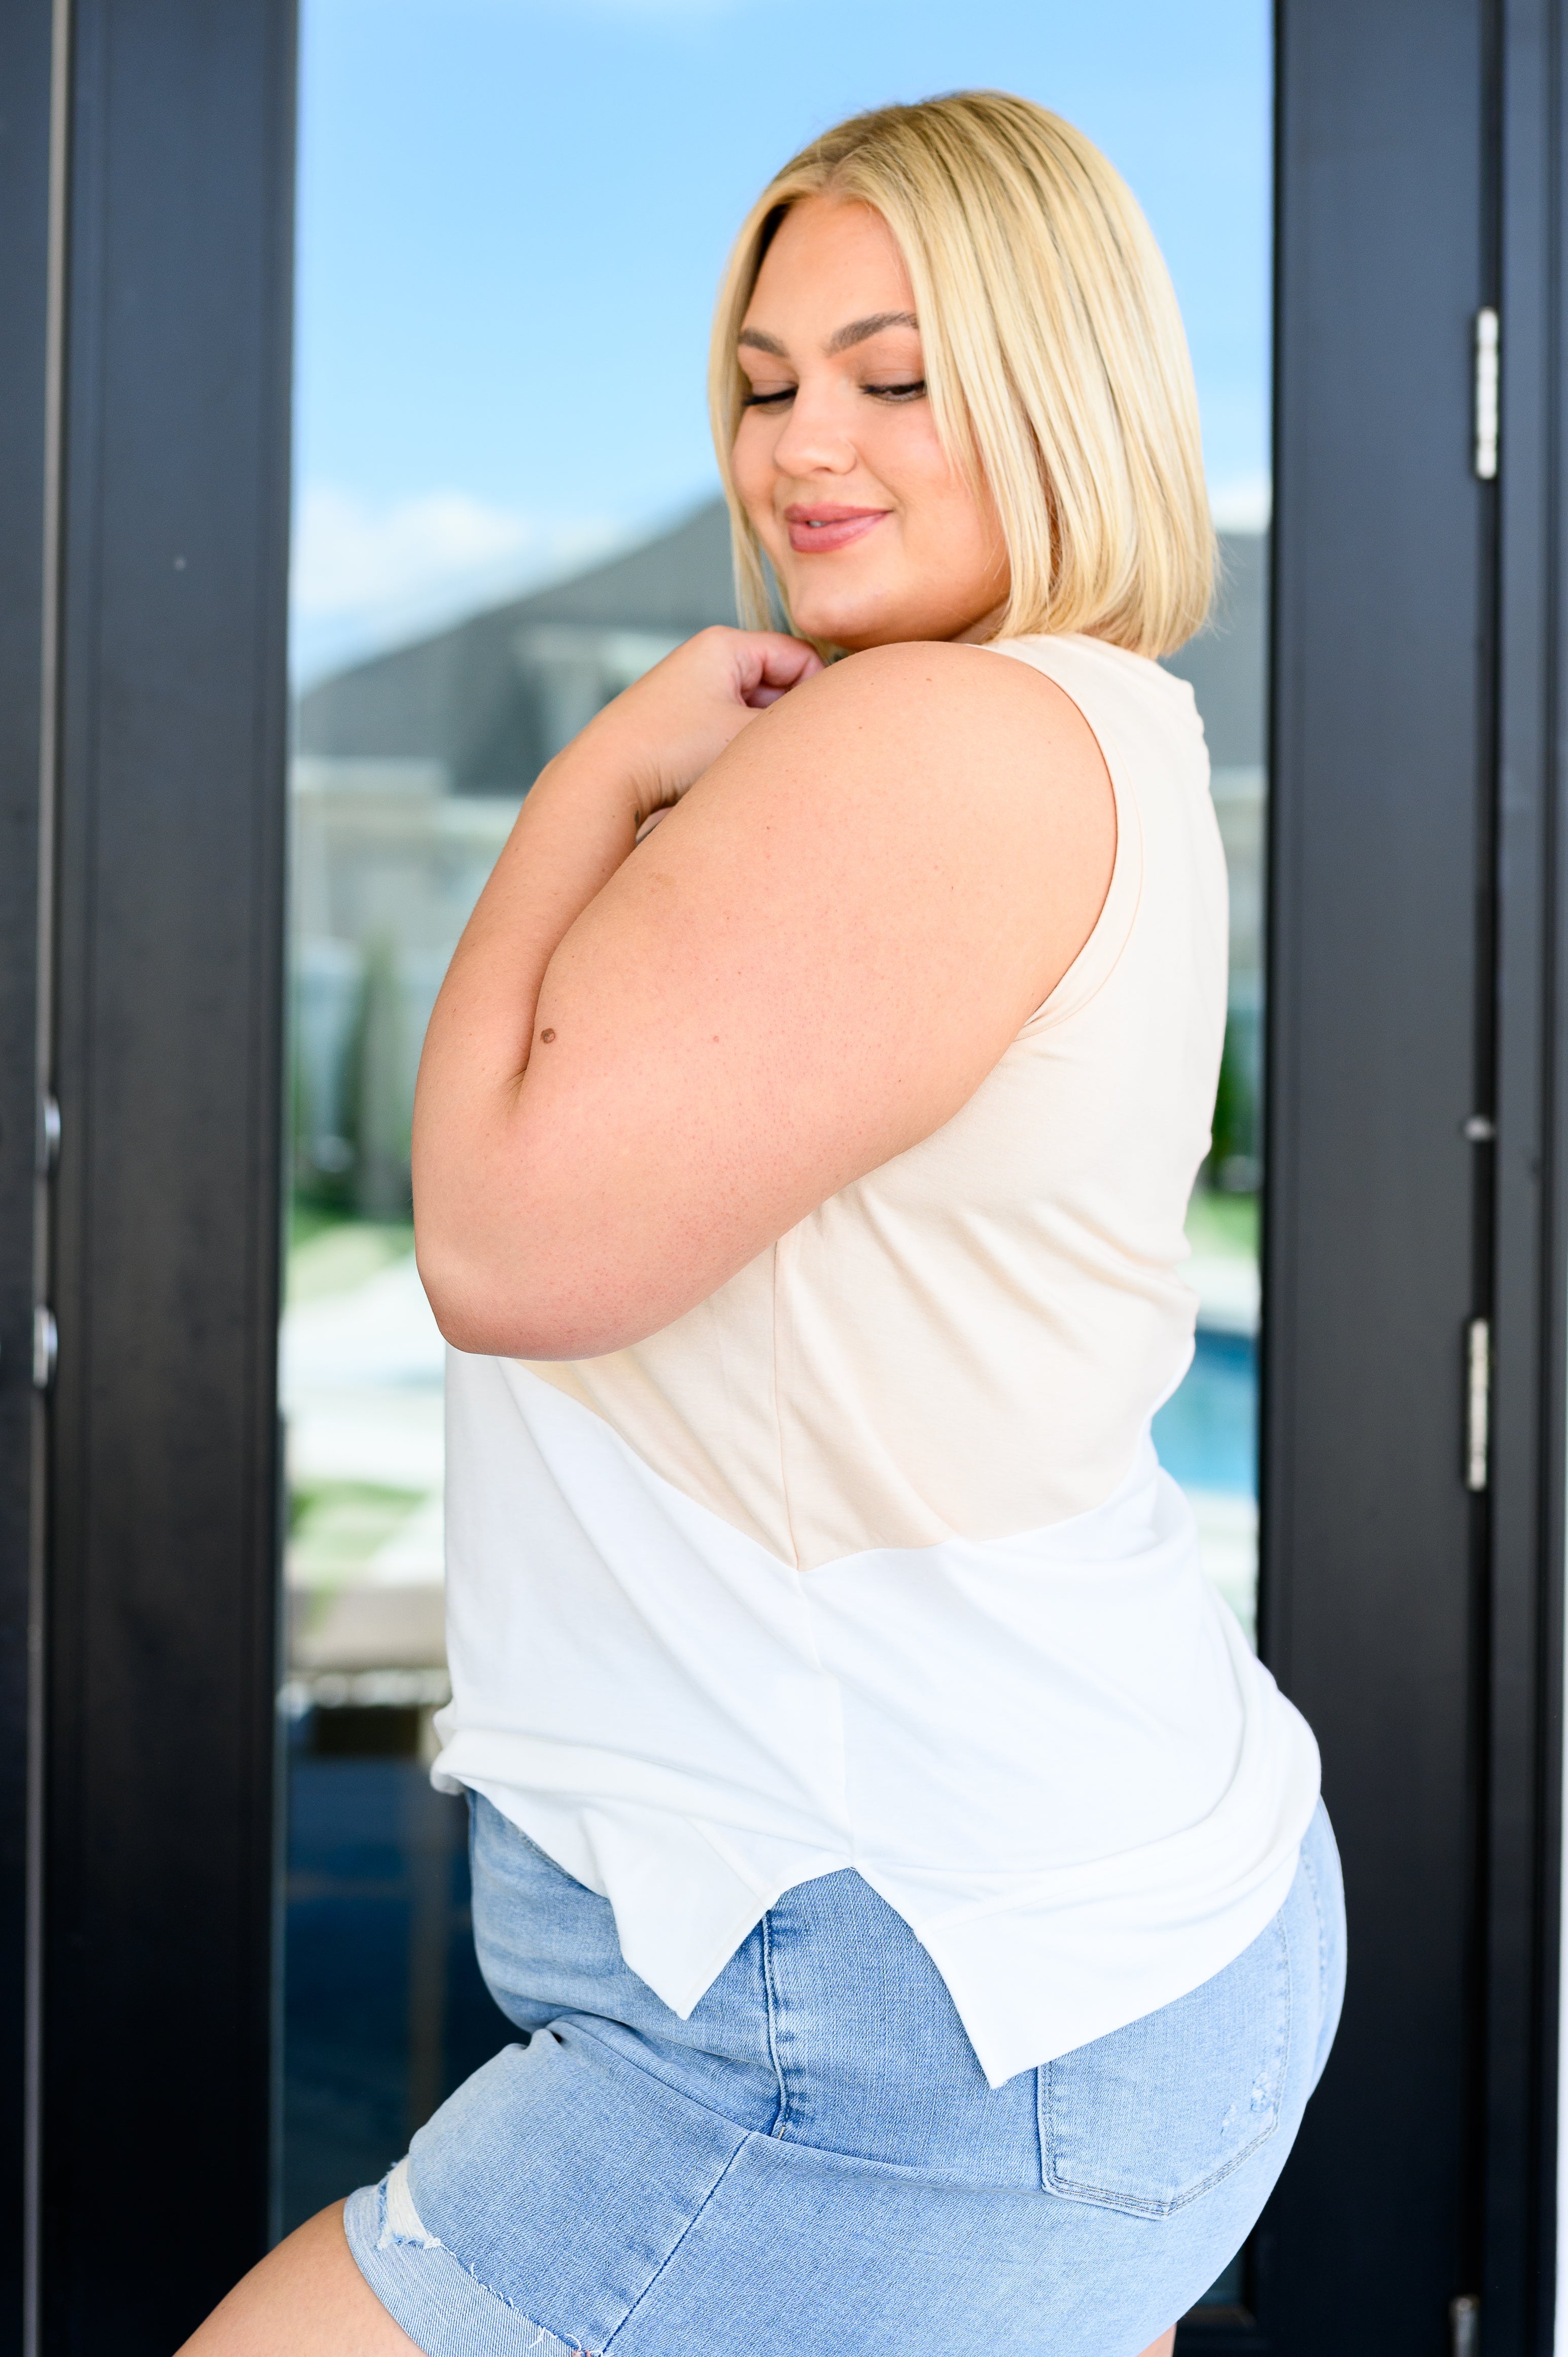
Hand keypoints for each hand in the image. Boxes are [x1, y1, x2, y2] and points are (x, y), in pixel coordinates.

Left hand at [573, 626, 823, 823]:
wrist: (604, 778)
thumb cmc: (673, 752)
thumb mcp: (747, 736)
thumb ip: (798, 726)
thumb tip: (833, 727)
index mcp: (725, 644)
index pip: (800, 657)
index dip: (818, 696)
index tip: (819, 736)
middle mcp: (707, 658)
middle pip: (778, 683)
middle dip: (788, 720)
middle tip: (791, 757)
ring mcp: (692, 689)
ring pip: (755, 710)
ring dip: (764, 738)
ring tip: (758, 769)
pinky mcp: (682, 719)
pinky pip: (729, 727)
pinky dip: (739, 749)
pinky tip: (734, 776)